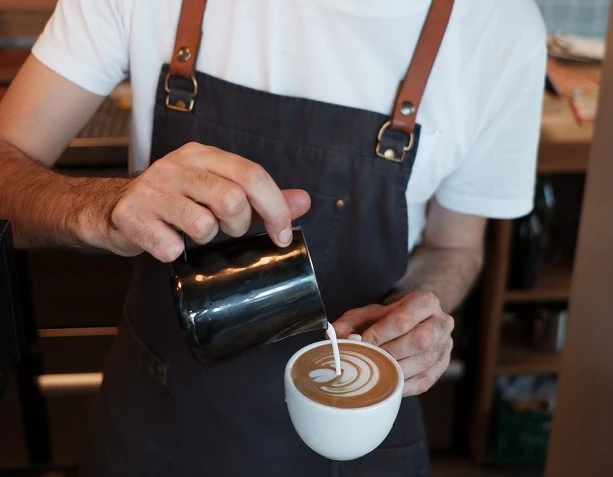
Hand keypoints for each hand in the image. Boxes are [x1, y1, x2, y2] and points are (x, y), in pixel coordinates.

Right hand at [103, 142, 310, 261]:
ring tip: (193, 233)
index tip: (282, 234)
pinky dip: (175, 253)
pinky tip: (167, 241)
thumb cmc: (175, 202)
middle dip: (238, 225)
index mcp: (203, 155)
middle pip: (232, 199)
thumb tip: (304, 202)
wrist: (113, 209)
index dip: (275, 208)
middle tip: (227, 230)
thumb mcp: (218, 190)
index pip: (252, 175)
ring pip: (202, 224)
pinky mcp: (132, 216)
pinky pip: (171, 247)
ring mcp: (152, 189)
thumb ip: (261, 197)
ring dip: (206, 240)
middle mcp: (177, 166)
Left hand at [333, 292, 453, 395]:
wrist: (414, 321)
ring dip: (395, 370)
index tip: (362, 342)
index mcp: (426, 302)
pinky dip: (402, 385)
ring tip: (374, 372)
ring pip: (423, 362)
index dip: (380, 333)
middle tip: (369, 359)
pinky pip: (423, 381)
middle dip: (390, 352)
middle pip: (419, 341)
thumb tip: (334, 337)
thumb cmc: (389, 317)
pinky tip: (386, 384)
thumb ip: (350, 323)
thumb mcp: (368, 313)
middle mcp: (442, 323)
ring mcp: (445, 347)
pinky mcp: (441, 368)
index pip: (404, 319)